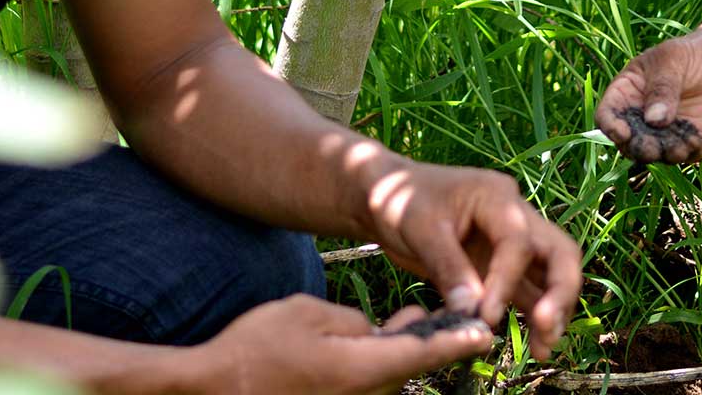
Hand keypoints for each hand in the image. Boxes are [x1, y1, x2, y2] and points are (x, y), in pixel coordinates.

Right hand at [199, 295, 490, 394]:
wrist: (216, 388)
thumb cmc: (259, 347)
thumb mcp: (309, 314)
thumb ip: (353, 323)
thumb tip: (377, 332)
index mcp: (361, 370)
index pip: (421, 354)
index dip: (456, 342)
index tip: (485, 333)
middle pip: (408, 368)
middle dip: (430, 342)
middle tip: (454, 317)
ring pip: (388, 377)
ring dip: (402, 352)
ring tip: (415, 320)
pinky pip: (367, 386)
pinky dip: (378, 364)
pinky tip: (377, 341)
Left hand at [362, 161, 580, 359]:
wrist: (386, 195)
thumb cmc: (400, 198)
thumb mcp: (418, 227)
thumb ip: (448, 268)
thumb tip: (472, 312)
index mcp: (496, 196)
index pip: (517, 241)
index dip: (507, 281)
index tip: (486, 316)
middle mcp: (515, 216)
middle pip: (560, 252)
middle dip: (560, 291)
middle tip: (548, 327)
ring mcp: (511, 242)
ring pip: (551, 274)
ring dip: (554, 310)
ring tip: (543, 349)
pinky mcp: (501, 266)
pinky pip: (529, 290)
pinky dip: (535, 315)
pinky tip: (535, 345)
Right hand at [594, 29, 701, 163]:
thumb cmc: (697, 52)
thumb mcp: (674, 59)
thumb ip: (662, 87)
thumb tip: (653, 120)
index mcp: (629, 92)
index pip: (608, 114)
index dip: (611, 126)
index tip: (623, 132)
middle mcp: (644, 118)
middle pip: (629, 142)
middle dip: (638, 147)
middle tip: (651, 146)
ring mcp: (668, 133)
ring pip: (656, 154)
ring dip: (663, 153)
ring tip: (679, 143)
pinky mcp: (693, 144)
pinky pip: (685, 156)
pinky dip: (688, 152)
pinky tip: (697, 138)